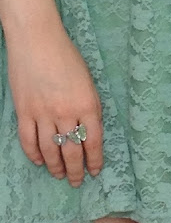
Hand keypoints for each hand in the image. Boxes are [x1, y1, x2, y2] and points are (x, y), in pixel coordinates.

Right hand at [5, 24, 103, 187]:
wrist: (38, 41)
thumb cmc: (68, 58)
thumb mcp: (89, 83)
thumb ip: (90, 108)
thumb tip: (88, 132)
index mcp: (88, 105)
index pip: (94, 141)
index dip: (95, 159)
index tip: (96, 170)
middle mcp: (66, 113)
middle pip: (72, 151)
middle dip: (76, 170)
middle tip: (78, 181)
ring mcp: (43, 114)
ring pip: (50, 150)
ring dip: (55, 166)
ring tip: (60, 175)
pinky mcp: (23, 111)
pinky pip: (28, 140)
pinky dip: (34, 154)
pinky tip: (39, 161)